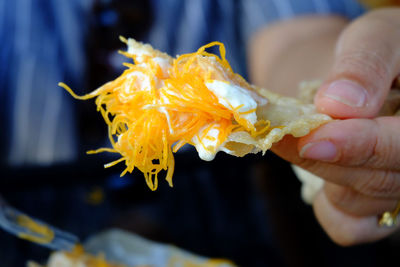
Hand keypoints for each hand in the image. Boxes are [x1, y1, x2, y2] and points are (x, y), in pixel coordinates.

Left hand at [272, 8, 399, 245]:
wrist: (353, 78)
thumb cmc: (368, 53)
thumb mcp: (372, 40)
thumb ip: (363, 66)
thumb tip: (340, 105)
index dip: (365, 146)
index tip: (316, 138)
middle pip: (385, 181)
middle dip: (328, 159)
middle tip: (282, 136)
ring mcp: (397, 188)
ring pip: (361, 203)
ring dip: (320, 173)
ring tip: (294, 140)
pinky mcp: (371, 206)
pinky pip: (348, 227)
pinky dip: (327, 206)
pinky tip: (317, 171)